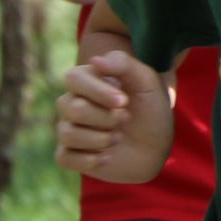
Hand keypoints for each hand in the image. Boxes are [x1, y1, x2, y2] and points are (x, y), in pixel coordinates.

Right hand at [54, 50, 173, 181]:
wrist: (156, 145)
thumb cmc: (150, 109)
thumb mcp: (146, 82)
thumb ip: (123, 64)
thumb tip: (95, 60)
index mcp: (86, 81)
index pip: (74, 79)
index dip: (98, 91)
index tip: (124, 101)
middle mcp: (71, 103)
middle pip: (73, 108)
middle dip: (106, 117)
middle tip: (126, 118)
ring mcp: (68, 129)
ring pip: (68, 134)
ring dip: (101, 139)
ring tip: (118, 137)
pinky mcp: (69, 155)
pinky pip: (63, 158)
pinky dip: (89, 160)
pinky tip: (108, 157)